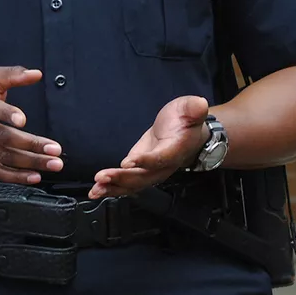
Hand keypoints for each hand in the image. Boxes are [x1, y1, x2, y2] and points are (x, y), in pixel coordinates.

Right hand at [0, 66, 63, 184]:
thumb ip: (13, 75)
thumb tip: (36, 74)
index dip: (6, 113)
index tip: (23, 119)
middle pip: (3, 137)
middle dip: (31, 144)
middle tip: (54, 148)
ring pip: (3, 157)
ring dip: (30, 163)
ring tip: (52, 163)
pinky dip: (16, 177)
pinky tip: (34, 176)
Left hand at [89, 95, 209, 199]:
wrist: (186, 134)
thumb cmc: (187, 121)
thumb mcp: (191, 108)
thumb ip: (194, 108)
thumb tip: (199, 104)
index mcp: (176, 150)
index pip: (161, 158)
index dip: (146, 161)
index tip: (129, 161)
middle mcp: (163, 166)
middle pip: (143, 177)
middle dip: (122, 178)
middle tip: (103, 177)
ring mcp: (151, 171)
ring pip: (134, 184)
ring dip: (114, 187)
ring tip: (96, 189)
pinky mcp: (140, 171)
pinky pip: (128, 183)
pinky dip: (112, 188)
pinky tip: (97, 190)